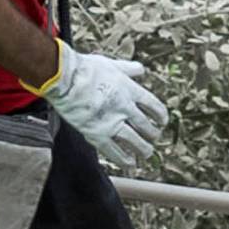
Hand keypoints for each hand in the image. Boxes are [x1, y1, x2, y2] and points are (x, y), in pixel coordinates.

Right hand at [42, 46, 168, 169]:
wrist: (66, 78)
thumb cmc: (85, 69)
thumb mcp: (112, 64)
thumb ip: (128, 69)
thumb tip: (140, 69)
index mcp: (130, 90)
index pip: (153, 106)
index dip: (160, 116)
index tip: (162, 121)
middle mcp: (125, 108)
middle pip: (146, 125)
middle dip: (153, 134)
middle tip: (154, 138)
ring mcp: (112, 122)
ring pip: (135, 141)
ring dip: (143, 149)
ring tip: (146, 153)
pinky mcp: (97, 134)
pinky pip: (114, 151)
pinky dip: (124, 159)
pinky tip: (130, 164)